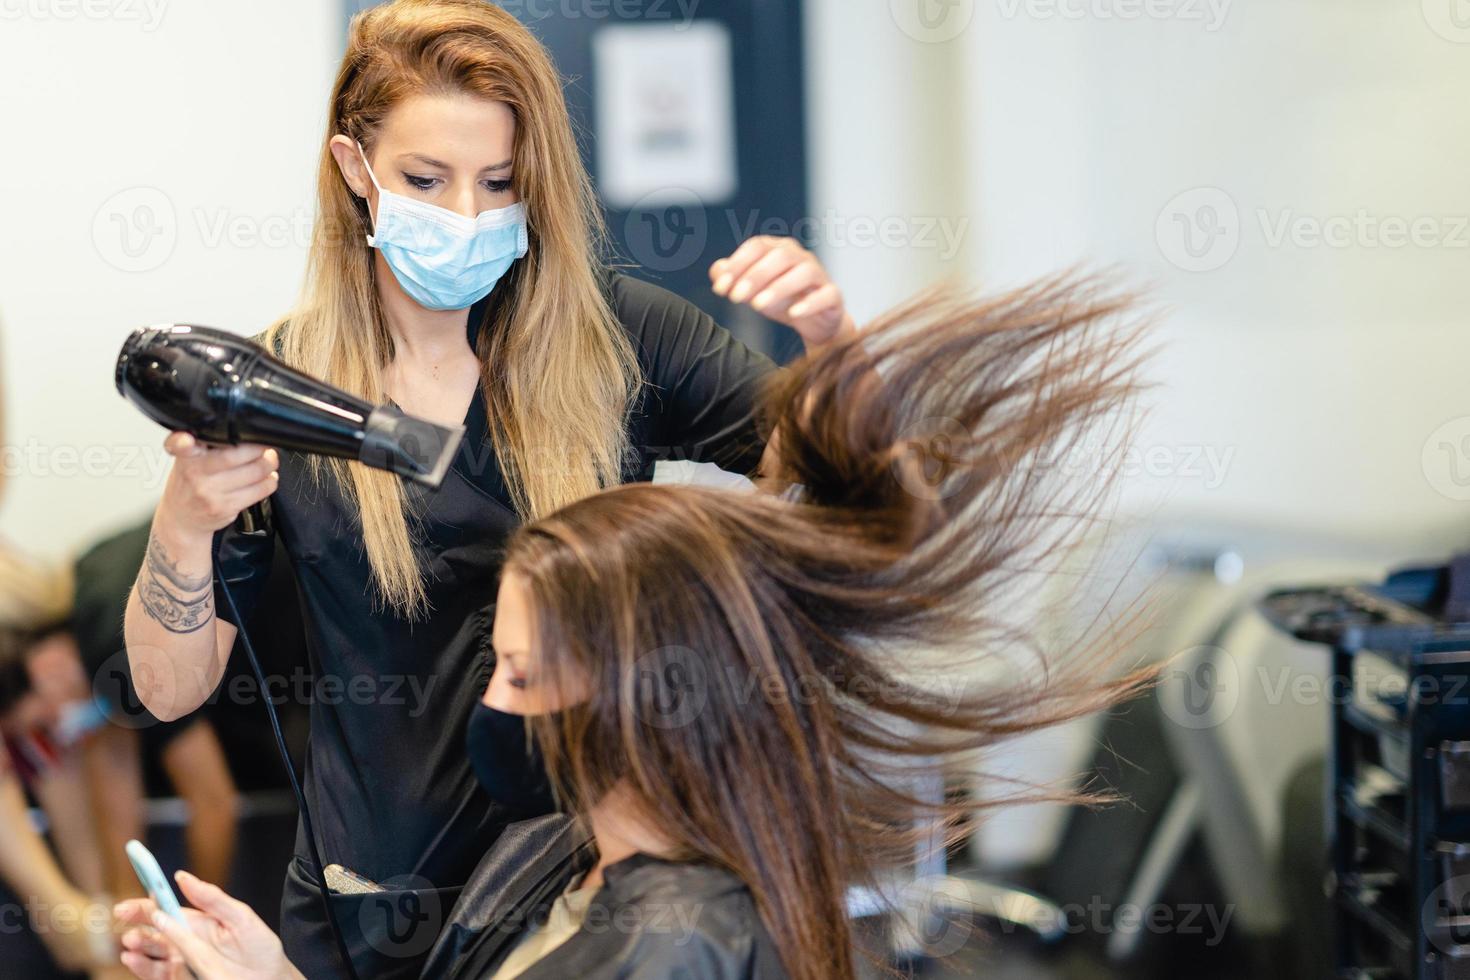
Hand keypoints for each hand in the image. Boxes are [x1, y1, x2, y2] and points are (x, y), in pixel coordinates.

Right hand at [115, 871, 301, 979]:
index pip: (167, 907)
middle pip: (153, 927)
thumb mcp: (240, 916)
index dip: (149, 899)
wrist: (270, 979)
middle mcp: (184, 940)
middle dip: (136, 918)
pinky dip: (141, 966)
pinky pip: (156, 973)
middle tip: (123, 913)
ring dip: (138, 943)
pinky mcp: (181, 978)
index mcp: (197, 921)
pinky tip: (132, 958)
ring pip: (151, 950)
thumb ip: (211, 898)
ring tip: (131, 938)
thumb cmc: (259, 947)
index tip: (136, 893)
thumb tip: (182, 877)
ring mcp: (181, 960)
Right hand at [158, 434, 278, 538]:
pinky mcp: (226, 507)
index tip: (187, 440)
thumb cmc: (188, 484)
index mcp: (185, 457)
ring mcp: (210, 493)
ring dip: (269, 464)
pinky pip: (259, 491)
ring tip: (269, 459)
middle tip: (265, 445)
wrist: (181, 519)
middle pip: (234, 455)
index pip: (178, 445)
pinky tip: (268, 477)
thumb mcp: (185, 460)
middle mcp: (194, 474)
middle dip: (257, 448)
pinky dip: (270, 481)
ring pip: (253, 472)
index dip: (182, 441)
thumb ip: (201, 443)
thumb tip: (235, 428)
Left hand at [710, 236, 853, 348]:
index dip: (736, 265)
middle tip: (735, 297)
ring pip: (803, 272)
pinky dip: (809, 304)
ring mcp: (819, 275)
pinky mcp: (833, 295)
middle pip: (779, 257)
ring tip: (757, 306)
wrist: (814, 322)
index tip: (719, 288)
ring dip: (778, 288)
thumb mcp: (753, 291)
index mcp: (778, 249)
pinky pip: (826, 294)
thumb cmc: (781, 300)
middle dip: (754, 276)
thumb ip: (733, 279)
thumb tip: (716, 271)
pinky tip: (793, 314)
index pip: (756, 247)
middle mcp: (800, 257)